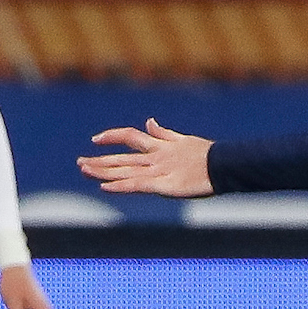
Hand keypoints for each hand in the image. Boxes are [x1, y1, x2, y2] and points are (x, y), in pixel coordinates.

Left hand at [78, 119, 214, 197]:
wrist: (227, 165)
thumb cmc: (211, 155)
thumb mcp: (185, 140)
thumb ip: (164, 133)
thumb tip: (149, 121)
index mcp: (161, 146)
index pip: (130, 136)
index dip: (111, 136)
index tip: (95, 139)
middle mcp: (156, 157)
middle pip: (121, 157)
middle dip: (99, 160)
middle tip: (80, 162)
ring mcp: (159, 171)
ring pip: (125, 170)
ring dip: (102, 171)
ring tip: (84, 170)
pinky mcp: (165, 185)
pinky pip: (138, 185)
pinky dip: (121, 186)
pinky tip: (105, 187)